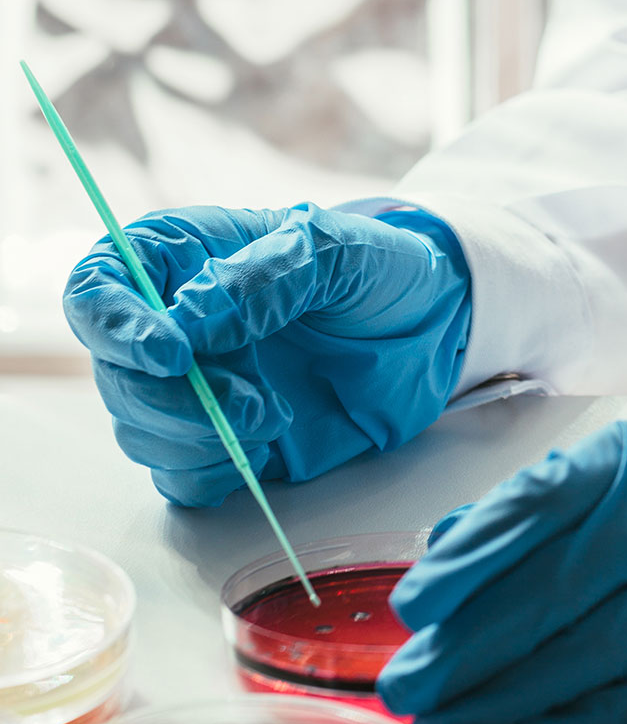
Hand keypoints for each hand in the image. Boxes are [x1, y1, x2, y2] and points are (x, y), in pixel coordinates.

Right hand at [63, 201, 470, 506]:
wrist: (432, 330)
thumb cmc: (379, 269)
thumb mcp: (337, 248)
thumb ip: (267, 275)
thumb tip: (192, 320)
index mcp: (183, 258)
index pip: (97, 286)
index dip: (112, 323)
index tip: (168, 354)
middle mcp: (172, 323)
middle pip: (114, 373)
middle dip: (170, 400)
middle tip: (248, 404)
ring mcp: (191, 386)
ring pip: (139, 429)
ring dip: (196, 437)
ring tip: (272, 417)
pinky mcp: (218, 441)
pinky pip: (177, 475)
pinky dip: (208, 471)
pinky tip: (263, 448)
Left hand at [378, 408, 626, 723]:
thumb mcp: (621, 466)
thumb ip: (534, 505)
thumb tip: (445, 551)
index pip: (540, 506)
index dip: (473, 559)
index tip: (416, 604)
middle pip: (559, 588)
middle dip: (472, 644)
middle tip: (410, 683)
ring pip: (597, 649)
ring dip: (512, 695)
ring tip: (449, 722)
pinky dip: (586, 721)